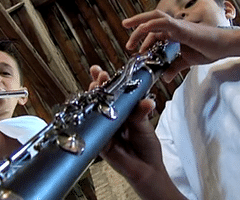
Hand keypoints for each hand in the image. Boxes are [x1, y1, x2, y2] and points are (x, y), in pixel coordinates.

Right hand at [89, 65, 185, 198]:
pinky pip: (93, 130)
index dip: (107, 81)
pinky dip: (92, 120)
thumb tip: (146, 102)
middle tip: (98, 76)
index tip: (100, 71)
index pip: (114, 93)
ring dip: (93, 99)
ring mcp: (104, 129)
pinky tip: (91, 109)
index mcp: (123, 111)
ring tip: (95, 86)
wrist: (147, 169)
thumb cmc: (147, 146)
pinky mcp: (100, 142)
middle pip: (101, 99)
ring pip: (95, 112)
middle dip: (98, 86)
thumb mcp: (144, 125)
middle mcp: (112, 118)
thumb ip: (140, 113)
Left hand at [123, 10, 231, 81]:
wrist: (225, 46)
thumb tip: (166, 77)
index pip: (155, 31)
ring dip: (139, 25)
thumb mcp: (187, 61)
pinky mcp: (182, 28)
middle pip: (151, 20)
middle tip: (126, 35)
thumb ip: (175, 67)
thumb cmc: (209, 50)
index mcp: (175, 33)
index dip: (143, 39)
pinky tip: (143, 30)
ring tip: (129, 35)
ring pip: (154, 18)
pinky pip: (164, 23)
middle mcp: (174, 26)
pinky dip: (151, 25)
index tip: (135, 50)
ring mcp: (178, 25)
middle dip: (136, 24)